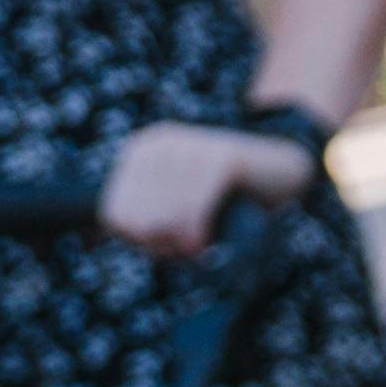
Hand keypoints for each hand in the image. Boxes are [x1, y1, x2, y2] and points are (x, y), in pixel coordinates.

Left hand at [99, 123, 323, 262]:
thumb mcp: (175, 204)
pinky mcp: (220, 156)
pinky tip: (213, 233)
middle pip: (140, 223)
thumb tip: (102, 236)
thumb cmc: (224, 198)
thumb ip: (141, 220)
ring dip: (186, 242)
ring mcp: (190, 145)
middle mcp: (159, 142)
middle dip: (166, 243)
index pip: (115, 216)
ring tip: (204, 235)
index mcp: (139, 152)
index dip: (142, 240)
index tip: (172, 238)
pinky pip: (193, 214)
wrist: (283, 167)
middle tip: (193, 238)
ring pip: (164, 222)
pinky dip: (201, 234)